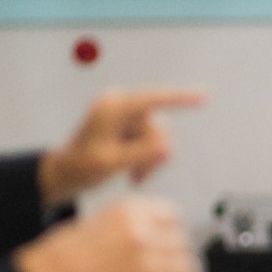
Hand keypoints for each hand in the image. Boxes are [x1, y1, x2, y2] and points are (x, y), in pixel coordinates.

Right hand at [13, 197, 198, 271]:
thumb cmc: (66, 252)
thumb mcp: (102, 220)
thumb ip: (133, 224)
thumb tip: (157, 233)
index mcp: (132, 212)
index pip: (172, 215)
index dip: (170, 230)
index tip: (168, 240)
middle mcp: (144, 235)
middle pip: (182, 243)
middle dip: (175, 255)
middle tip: (168, 266)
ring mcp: (148, 263)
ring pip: (187, 270)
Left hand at [36, 89, 205, 203]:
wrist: (66, 174)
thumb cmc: (81, 167)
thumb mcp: (111, 162)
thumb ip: (141, 153)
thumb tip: (168, 147)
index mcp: (113, 108)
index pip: (152, 99)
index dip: (181, 98)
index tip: (204, 95)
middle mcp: (121, 106)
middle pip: (159, 128)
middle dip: (153, 155)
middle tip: (137, 176)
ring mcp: (126, 116)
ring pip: (159, 138)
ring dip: (149, 161)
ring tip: (133, 175)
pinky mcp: (130, 126)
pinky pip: (153, 142)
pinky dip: (147, 159)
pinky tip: (133, 170)